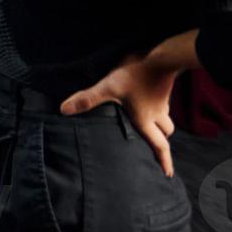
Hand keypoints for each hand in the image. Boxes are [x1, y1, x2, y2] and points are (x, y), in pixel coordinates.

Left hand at [61, 53, 177, 175]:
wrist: (161, 56)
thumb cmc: (135, 74)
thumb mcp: (108, 87)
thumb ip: (88, 99)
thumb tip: (64, 110)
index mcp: (146, 120)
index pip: (159, 146)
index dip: (164, 161)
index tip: (167, 175)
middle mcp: (157, 114)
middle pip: (165, 133)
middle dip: (161, 141)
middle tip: (155, 146)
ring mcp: (162, 101)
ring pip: (165, 118)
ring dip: (160, 124)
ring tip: (149, 124)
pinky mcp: (163, 88)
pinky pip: (163, 103)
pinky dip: (157, 107)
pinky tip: (146, 100)